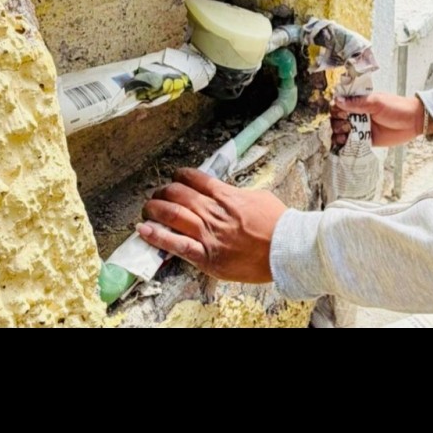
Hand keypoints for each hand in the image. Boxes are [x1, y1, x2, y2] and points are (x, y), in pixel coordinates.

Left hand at [137, 168, 286, 282]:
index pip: (196, 179)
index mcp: (228, 196)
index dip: (181, 176)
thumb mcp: (260, 198)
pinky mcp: (208, 257)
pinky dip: (158, 237)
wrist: (288, 249)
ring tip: (148, 208)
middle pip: (179, 194)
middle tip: (159, 194)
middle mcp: (215, 213)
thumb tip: (227, 193)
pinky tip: (144, 231)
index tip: (176, 177)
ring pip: (172, 215)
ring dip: (155, 209)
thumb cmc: (279, 225)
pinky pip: (177, 245)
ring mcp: (209, 234)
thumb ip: (238, 195)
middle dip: (164, 191)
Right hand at [331, 93, 432, 147]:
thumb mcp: (377, 102)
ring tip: (345, 135)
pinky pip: (352, 143)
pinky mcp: (366, 140)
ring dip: (339, 134)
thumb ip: (357, 103)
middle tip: (346, 124)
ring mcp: (361, 128)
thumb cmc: (398, 108)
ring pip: (342, 132)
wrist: (413, 122)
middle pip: (337, 119)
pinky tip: (344, 145)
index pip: (340, 104)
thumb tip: (338, 100)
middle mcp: (358, 115)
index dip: (336, 109)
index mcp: (359, 102)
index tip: (340, 113)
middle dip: (337, 123)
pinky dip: (345, 145)